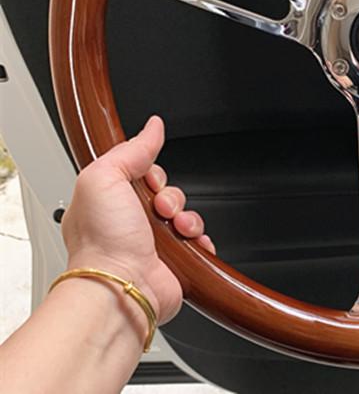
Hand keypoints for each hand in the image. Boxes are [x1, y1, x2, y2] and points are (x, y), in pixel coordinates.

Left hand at [61, 116, 214, 323]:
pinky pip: (200, 240)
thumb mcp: (103, 177)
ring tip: (176, 229)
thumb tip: (152, 127)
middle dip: (171, 196)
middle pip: (167, 191)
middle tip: (159, 208)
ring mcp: (153, 243)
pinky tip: (189, 241)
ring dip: (188, 217)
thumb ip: (130, 149)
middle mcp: (130, 222)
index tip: (148, 180)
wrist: (121, 289)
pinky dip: (200, 239)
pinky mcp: (174, 262)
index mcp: (109, 201)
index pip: (142, 172)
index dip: (151, 172)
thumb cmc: (102, 244)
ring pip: (186, 214)